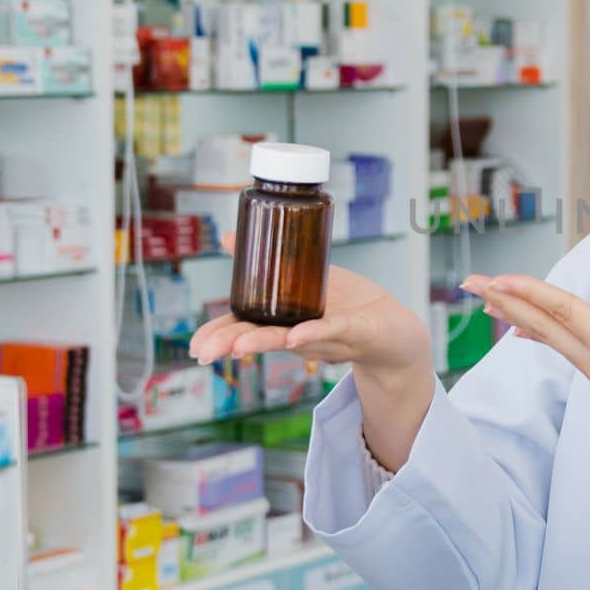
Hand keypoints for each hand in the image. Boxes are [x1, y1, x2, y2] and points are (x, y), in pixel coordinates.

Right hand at [189, 263, 428, 376]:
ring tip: (238, 346)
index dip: (219, 335)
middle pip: (261, 337)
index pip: (246, 328)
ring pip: (292, 337)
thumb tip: (227, 237)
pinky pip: (333, 329)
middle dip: (231, 343)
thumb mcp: (303, 281)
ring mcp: (328, 334)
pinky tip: (295, 336)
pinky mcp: (355, 331)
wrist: (394, 330)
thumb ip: (268, 264)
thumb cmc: (348, 307)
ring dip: (265, 341)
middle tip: (204, 352)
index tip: (194, 345)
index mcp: (285, 321)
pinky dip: (313, 333)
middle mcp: (301, 333)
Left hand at [466, 266, 589, 516]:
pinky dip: (540, 333)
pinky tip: (524, 330)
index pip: (568, 314)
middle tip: (471, 282)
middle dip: (508, 302)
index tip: (501, 276)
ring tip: (489, 298)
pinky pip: (564, 351)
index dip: (534, 291)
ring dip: (519, 315)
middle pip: (546, 327)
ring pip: (551, 339)